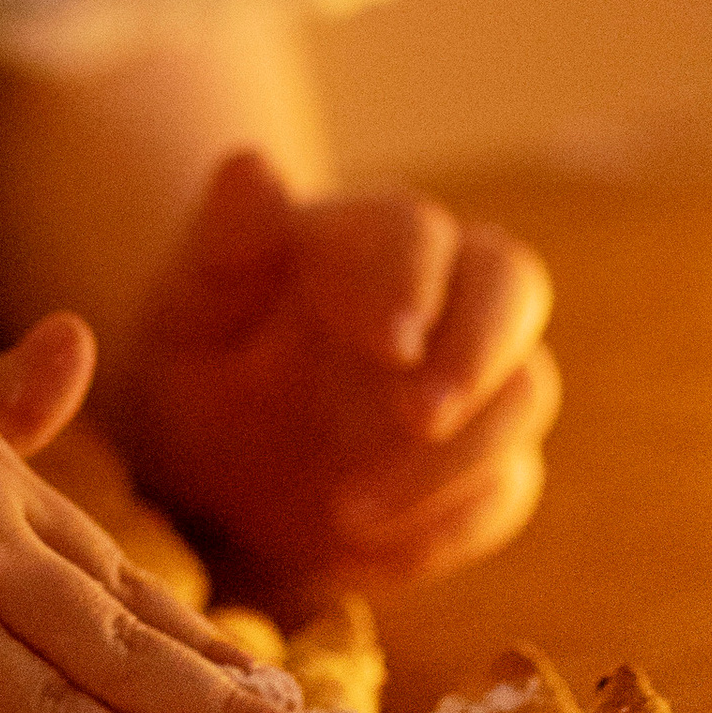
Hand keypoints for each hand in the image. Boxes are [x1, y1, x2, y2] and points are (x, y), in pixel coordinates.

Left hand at [117, 151, 558, 615]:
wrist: (216, 488)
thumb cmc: (199, 376)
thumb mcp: (189, 315)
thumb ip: (224, 244)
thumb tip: (248, 162)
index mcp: (366, 241)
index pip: (419, 232)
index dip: (414, 281)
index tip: (390, 343)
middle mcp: (442, 296)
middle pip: (513, 285)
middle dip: (478, 352)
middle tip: (419, 417)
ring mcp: (474, 382)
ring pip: (522, 394)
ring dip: (450, 457)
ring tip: (345, 513)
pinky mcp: (488, 466)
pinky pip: (504, 491)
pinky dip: (447, 524)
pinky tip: (364, 550)